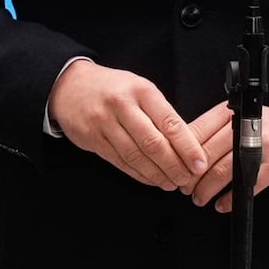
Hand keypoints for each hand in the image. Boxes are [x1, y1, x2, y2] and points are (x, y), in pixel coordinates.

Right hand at [49, 57, 191, 191]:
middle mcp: (122, 105)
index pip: (170, 123)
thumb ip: (160, 112)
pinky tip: (150, 179)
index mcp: (141, 91)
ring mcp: (104, 123)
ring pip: (136, 156)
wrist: (70, 85)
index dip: (187, 147)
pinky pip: (120, 162)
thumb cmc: (112, 88)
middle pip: (153, 143)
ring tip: (171, 183)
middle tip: (187, 179)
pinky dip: (138, 174)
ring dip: (157, 174)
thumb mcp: (140, 88)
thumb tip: (187, 144)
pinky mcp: (92, 138)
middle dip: (174, 166)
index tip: (199, 163)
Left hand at [188, 103, 268, 210]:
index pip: (198, 131)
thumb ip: (215, 131)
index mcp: (232, 113)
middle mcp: (246, 126)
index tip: (173, 167)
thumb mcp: (241, 119)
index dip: (181, 153)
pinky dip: (230, 199)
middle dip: (191, 175)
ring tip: (199, 198)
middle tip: (183, 187)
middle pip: (208, 153)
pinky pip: (247, 186)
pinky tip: (222, 204)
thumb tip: (182, 152)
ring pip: (224, 171)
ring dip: (207, 189)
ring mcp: (262, 145)